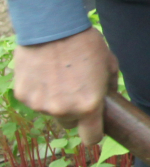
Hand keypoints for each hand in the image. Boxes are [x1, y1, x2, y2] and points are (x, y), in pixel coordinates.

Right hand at [13, 29, 115, 145]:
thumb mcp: (109, 64)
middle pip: (70, 123)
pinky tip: (43, 72)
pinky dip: (39, 91)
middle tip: (76, 90)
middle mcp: (63, 110)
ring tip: (59, 75)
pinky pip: (34, 100)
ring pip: (51, 111)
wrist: (53, 27)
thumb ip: (109, 88)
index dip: (94, 133)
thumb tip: (109, 100)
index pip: (91, 138)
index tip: (94, 126)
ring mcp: (40, 104)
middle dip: (74, 112)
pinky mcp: (23, 95)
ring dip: (55, 100)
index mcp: (88, 105)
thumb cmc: (85, 44)